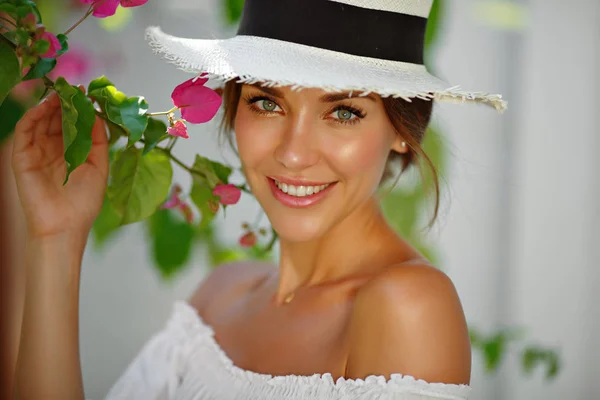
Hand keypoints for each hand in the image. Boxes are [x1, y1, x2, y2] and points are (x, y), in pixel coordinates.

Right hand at [11, 91, 108, 238]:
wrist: (65, 225)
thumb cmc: (84, 202)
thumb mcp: (98, 166)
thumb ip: (98, 140)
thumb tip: (97, 114)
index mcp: (71, 152)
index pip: (72, 124)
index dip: (77, 108)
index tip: (85, 92)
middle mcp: (52, 150)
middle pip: (55, 119)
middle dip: (63, 103)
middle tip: (72, 88)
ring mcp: (36, 152)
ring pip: (39, 121)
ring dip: (48, 105)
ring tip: (60, 93)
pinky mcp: (21, 157)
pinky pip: (24, 131)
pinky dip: (32, 116)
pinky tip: (45, 106)